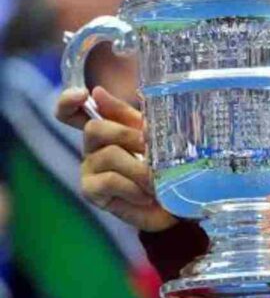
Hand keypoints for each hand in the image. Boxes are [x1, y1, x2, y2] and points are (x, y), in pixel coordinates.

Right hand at [55, 86, 176, 232]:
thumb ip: (129, 116)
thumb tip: (99, 93)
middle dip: (126, 135)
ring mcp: (89, 169)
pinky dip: (133, 187)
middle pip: (94, 129)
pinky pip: (110, 181)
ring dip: (139, 167)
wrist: (173, 204)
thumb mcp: (151, 136)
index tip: (83, 95)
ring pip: (109, 155)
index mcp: (106, 130)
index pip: (72, 113)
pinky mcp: (91, 192)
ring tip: (156, 180)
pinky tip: (145, 195)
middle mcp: (92, 148)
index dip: (68, 102)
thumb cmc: (163, 168)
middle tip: (150, 148)